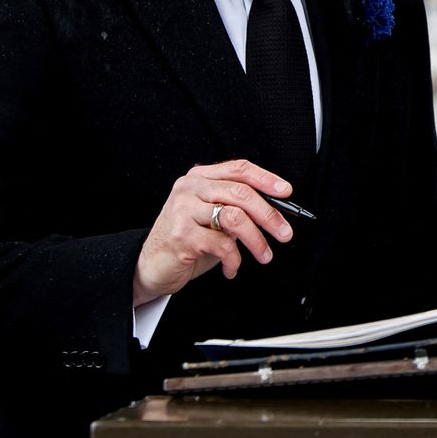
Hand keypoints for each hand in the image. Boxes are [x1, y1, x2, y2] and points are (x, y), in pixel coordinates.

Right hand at [134, 160, 294, 304]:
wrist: (150, 266)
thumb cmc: (185, 241)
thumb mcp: (211, 218)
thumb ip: (236, 209)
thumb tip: (274, 211)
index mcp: (198, 178)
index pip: (238, 169)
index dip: (266, 179)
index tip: (286, 191)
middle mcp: (189, 190)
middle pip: (241, 193)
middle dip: (269, 215)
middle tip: (284, 233)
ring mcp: (183, 211)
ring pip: (235, 218)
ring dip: (257, 241)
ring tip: (264, 255)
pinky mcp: (181, 235)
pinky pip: (222, 245)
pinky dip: (234, 260)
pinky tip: (232, 268)